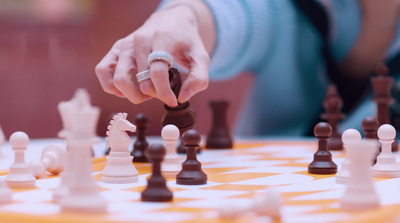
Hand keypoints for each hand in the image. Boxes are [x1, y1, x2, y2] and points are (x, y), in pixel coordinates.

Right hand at [95, 3, 212, 106]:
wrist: (171, 21)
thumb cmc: (186, 42)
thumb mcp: (201, 57)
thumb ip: (199, 79)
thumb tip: (182, 98)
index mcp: (162, 39)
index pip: (158, 72)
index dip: (165, 92)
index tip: (174, 101)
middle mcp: (139, 40)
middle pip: (140, 81)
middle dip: (153, 95)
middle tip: (162, 92)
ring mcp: (125, 45)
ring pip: (119, 80)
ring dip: (134, 95)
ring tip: (147, 92)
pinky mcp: (115, 49)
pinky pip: (103, 71)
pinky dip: (112, 86)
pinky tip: (127, 89)